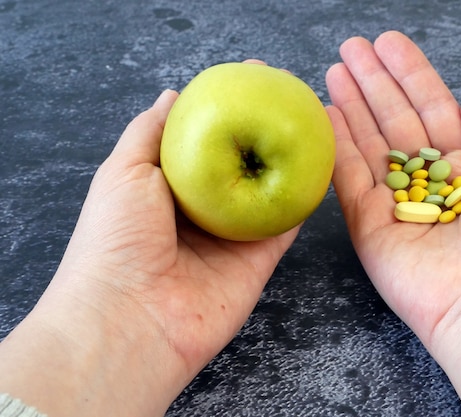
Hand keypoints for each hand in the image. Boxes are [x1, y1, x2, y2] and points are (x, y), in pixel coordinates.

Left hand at [0, 89, 298, 416]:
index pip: (204, 142)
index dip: (226, 110)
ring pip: (268, 192)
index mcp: (169, 189)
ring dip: (290, 159)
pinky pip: (286, 225)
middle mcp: (203, 212)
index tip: (250, 76)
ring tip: (312, 121)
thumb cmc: (115, 240)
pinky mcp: (257, 262)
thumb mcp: (123, 170)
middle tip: (288, 92)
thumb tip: (173, 94)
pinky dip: (303, 198)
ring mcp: (232, 238)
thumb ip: (150, 131)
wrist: (130, 319)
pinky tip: (321, 166)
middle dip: (263, 129)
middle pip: (241, 164)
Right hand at [326, 31, 460, 415]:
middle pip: (395, 120)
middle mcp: (429, 181)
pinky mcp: (369, 225)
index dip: (411, 75)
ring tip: (335, 68)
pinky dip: (338, 144)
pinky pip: (349, 176)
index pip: (433, 108)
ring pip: (368, 142)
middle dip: (374, 82)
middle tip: (352, 47)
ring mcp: (396, 203)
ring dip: (351, 104)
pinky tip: (327, 112)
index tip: (388, 44)